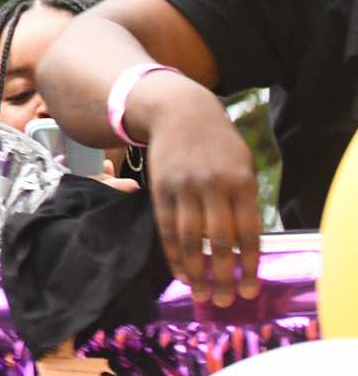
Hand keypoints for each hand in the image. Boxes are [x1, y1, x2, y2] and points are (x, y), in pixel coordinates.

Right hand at [136, 78, 262, 306]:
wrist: (179, 111)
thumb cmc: (218, 143)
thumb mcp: (242, 165)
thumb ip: (245, 201)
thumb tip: (246, 246)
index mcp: (240, 183)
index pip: (248, 233)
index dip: (249, 265)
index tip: (250, 289)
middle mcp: (212, 187)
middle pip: (218, 241)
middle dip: (222, 276)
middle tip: (224, 300)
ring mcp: (183, 187)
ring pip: (189, 238)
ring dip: (195, 271)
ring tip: (200, 293)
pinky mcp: (160, 188)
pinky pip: (166, 227)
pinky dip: (173, 253)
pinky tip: (180, 272)